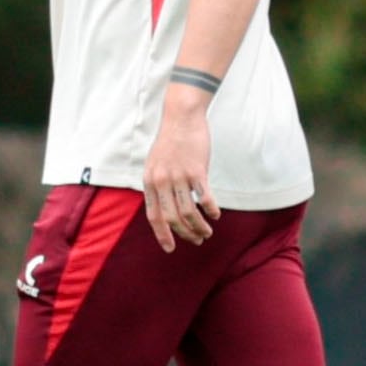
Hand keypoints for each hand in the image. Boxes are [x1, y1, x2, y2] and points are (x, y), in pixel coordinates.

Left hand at [144, 91, 221, 251]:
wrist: (181, 117)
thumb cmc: (170, 140)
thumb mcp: (155, 163)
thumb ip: (157, 184)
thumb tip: (163, 205)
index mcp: (149, 181)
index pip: (154, 216)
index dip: (162, 234)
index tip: (170, 248)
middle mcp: (162, 181)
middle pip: (173, 218)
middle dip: (185, 234)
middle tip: (197, 241)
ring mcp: (179, 176)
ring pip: (189, 212)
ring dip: (199, 227)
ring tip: (207, 232)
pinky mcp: (196, 170)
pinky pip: (204, 197)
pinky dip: (211, 210)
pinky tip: (216, 215)